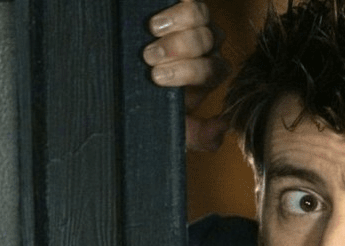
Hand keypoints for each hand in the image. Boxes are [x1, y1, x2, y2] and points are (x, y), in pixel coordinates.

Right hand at [143, 0, 230, 151]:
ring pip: (201, 15)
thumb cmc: (149, 101)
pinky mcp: (177, 6)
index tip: (157, 77)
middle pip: (208, 40)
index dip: (190, 72)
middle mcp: (207, 45)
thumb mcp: (173, 124)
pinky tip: (154, 17)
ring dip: (178, 23)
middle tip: (149, 57)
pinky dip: (173, 6)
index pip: (214, 70)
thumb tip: (223, 126)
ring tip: (151, 30)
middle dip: (180, 49)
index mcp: (208, 73)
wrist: (122, 79)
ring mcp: (194, 21)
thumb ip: (198, 134)